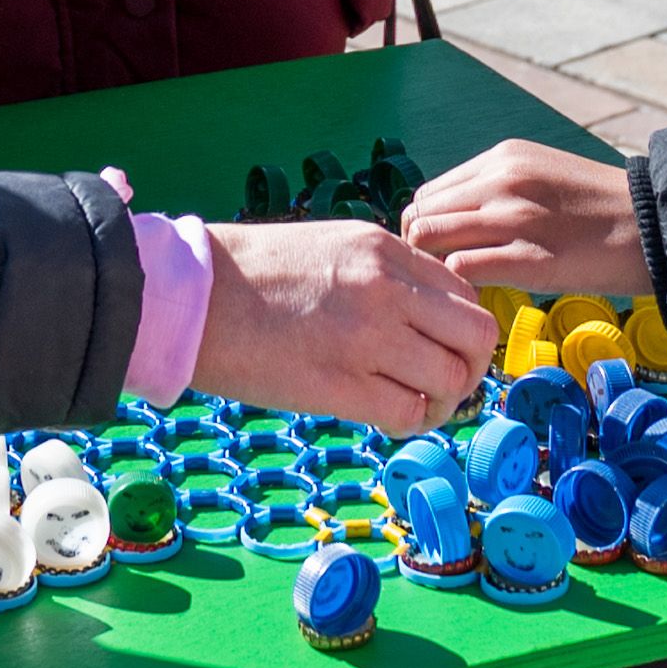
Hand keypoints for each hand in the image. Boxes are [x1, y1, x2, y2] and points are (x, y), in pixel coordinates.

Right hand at [191, 218, 504, 430]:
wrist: (190, 296)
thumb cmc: (249, 274)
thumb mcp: (329, 245)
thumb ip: (380, 273)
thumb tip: (418, 314)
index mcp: (383, 250)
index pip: (463, 293)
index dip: (461, 329)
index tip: (442, 347)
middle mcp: (386, 289)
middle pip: (476, 334)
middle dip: (470, 364)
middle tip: (444, 381)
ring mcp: (366, 337)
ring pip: (453, 378)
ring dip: (444, 400)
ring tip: (414, 403)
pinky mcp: (340, 385)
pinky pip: (410, 413)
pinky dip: (411, 421)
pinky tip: (389, 417)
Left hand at [405, 139, 652, 299]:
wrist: (655, 227)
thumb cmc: (600, 209)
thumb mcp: (543, 175)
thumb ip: (497, 189)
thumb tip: (454, 221)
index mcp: (503, 158)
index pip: (430, 192)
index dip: (426, 227)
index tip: (439, 254)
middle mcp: (502, 180)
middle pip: (421, 215)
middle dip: (420, 251)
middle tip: (438, 280)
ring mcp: (514, 218)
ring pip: (430, 239)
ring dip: (433, 270)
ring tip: (455, 291)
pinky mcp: (530, 258)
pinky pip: (461, 270)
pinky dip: (459, 288)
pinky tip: (478, 299)